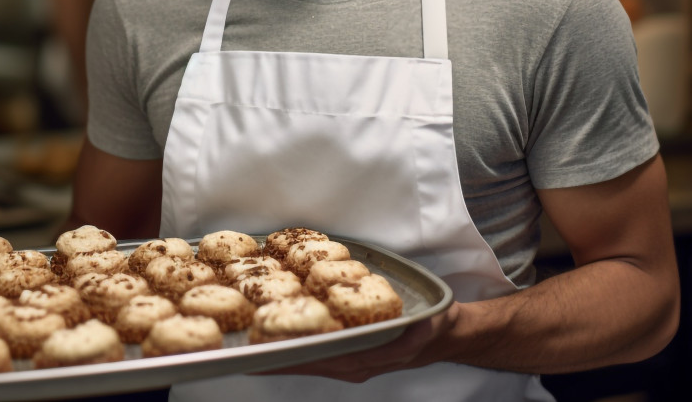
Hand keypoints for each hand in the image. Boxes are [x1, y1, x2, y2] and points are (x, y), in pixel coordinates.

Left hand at [262, 303, 458, 382]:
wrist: (448, 333)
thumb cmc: (431, 327)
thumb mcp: (415, 330)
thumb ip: (388, 343)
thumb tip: (361, 350)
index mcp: (363, 360)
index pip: (315, 361)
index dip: (285, 359)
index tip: (258, 357)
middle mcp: (352, 364)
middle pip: (305, 363)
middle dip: (275, 359)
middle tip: (243, 352)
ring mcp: (351, 359)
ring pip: (310, 358)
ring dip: (284, 353)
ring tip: (255, 345)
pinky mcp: (353, 350)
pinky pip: (321, 350)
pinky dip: (301, 344)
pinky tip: (286, 334)